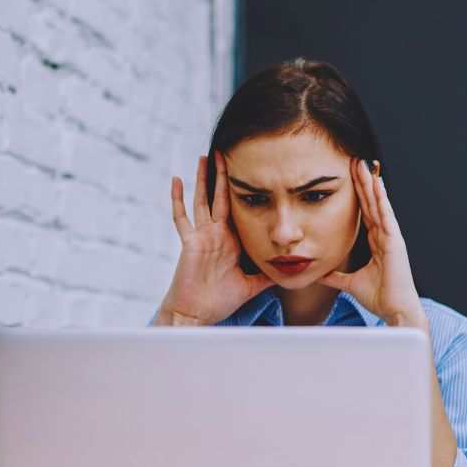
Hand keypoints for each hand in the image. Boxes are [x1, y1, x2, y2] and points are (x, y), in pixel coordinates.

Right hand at [156, 153, 273, 325]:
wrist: (197, 313)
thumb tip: (290, 272)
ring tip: (204, 157)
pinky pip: (182, 217)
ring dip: (203, 179)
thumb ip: (267, 276)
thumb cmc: (219, 301)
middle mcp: (217, 234)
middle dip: (225, 176)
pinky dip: (178, 199)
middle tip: (227, 153)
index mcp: (232, 241)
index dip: (244, 193)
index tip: (251, 173)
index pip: (239, 211)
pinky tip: (176, 180)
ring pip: (203, 201)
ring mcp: (202, 236)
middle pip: (222, 198)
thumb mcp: (251, 285)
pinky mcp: (189, 242)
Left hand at [319, 160, 426, 329]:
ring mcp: (392, 238)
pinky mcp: (396, 242)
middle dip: (363, 183)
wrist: (395, 310)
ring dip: (371, 184)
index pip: (365, 214)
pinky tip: (377, 185)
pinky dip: (381, 200)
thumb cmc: (380, 298)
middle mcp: (385, 237)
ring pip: (379, 205)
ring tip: (363, 165)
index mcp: (377, 244)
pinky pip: (386, 216)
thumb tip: (320, 274)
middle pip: (372, 204)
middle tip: (355, 161)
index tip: (350, 178)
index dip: (358, 195)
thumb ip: (336, 277)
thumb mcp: (351, 284)